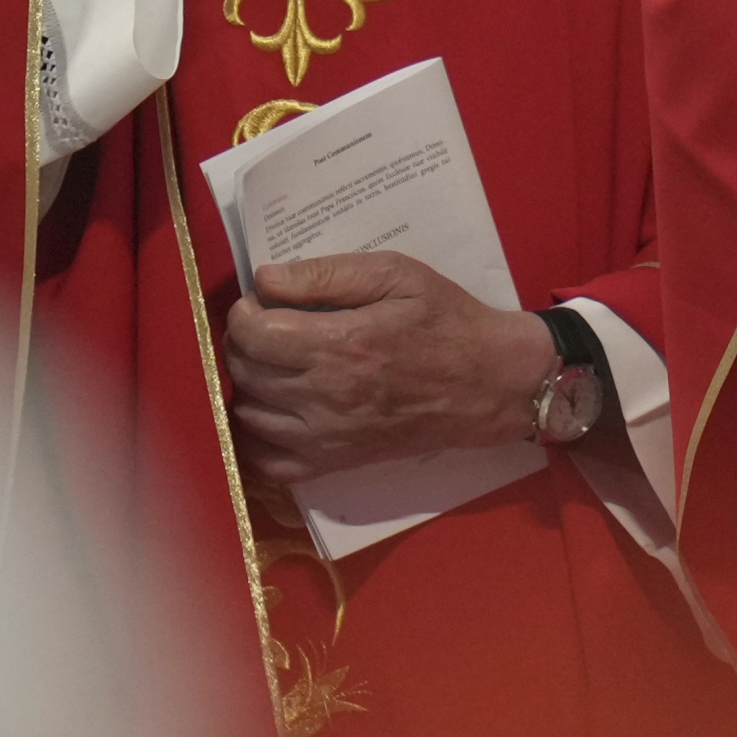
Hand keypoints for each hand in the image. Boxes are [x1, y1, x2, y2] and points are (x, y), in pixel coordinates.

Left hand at [224, 252, 558, 481]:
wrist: (492, 383)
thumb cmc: (447, 322)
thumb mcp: (399, 275)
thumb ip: (328, 274)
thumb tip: (264, 280)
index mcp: (340, 345)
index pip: (252, 334)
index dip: (246, 312)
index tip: (265, 303)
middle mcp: (324, 395)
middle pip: (244, 371)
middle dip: (246, 343)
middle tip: (273, 327)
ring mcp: (326, 436)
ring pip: (248, 414)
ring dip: (252, 385)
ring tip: (278, 365)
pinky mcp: (333, 462)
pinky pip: (266, 459)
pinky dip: (258, 436)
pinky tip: (278, 410)